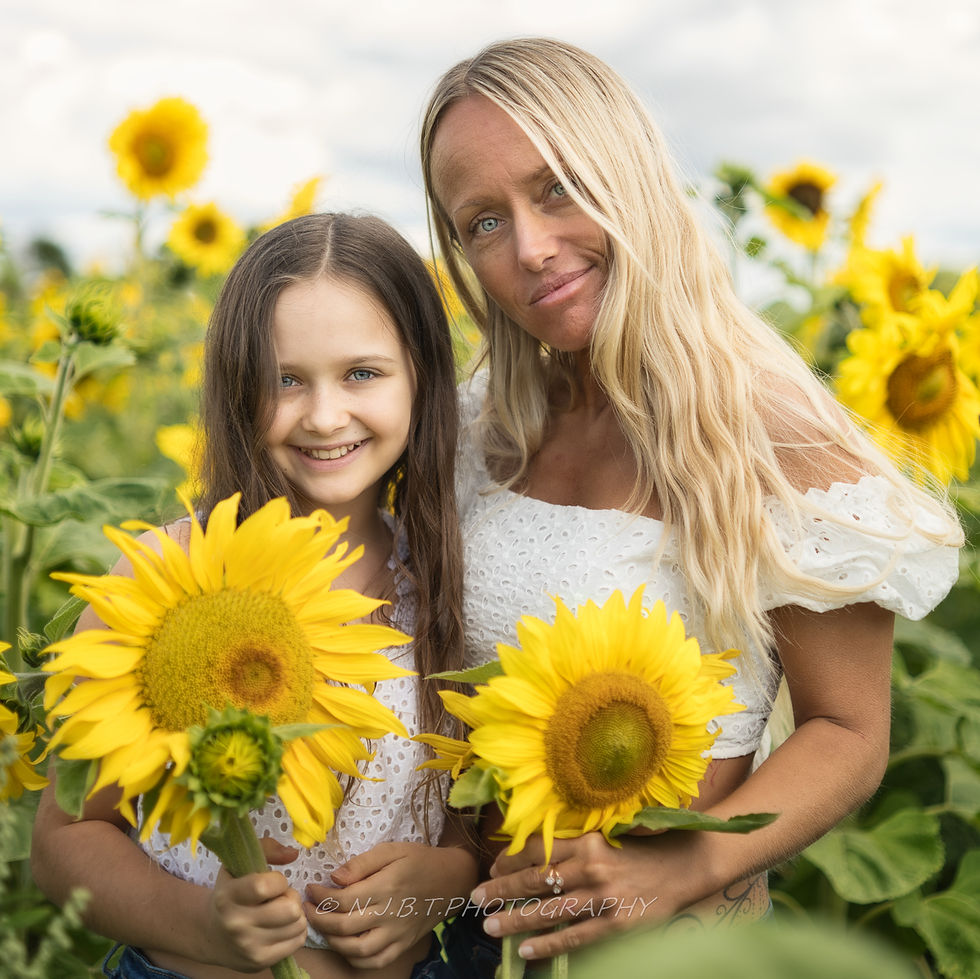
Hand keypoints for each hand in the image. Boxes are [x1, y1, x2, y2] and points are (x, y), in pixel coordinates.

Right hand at [205, 836, 306, 971]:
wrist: (212, 935)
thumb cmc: (232, 893)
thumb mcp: (240, 865)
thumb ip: (267, 848)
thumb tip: (293, 854)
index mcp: (228, 897)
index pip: (264, 886)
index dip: (278, 881)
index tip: (273, 882)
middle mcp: (236, 924)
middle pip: (290, 908)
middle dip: (290, 898)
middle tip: (279, 898)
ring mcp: (248, 946)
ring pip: (298, 924)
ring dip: (295, 914)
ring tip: (280, 912)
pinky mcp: (259, 962)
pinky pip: (298, 941)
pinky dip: (296, 930)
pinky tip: (282, 926)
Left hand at [304, 841, 477, 969]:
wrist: (451, 880)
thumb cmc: (419, 860)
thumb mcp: (392, 849)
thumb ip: (363, 862)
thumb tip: (335, 877)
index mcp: (386, 886)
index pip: (344, 899)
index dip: (321, 897)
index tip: (310, 889)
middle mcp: (390, 914)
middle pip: (345, 926)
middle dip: (319, 919)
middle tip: (306, 909)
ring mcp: (397, 933)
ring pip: (357, 949)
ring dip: (333, 941)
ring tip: (322, 927)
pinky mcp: (403, 945)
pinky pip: (375, 960)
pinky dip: (355, 959)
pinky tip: (344, 946)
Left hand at [471, 831, 709, 960]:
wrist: (683, 866)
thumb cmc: (640, 850)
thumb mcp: (605, 837)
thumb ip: (573, 845)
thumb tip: (534, 855)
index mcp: (586, 840)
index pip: (538, 847)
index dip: (510, 858)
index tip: (493, 868)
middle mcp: (591, 866)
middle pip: (535, 878)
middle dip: (501, 889)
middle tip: (475, 898)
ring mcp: (603, 896)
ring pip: (549, 910)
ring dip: (515, 919)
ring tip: (490, 926)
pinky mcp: (616, 923)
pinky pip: (574, 936)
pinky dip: (548, 944)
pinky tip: (526, 950)